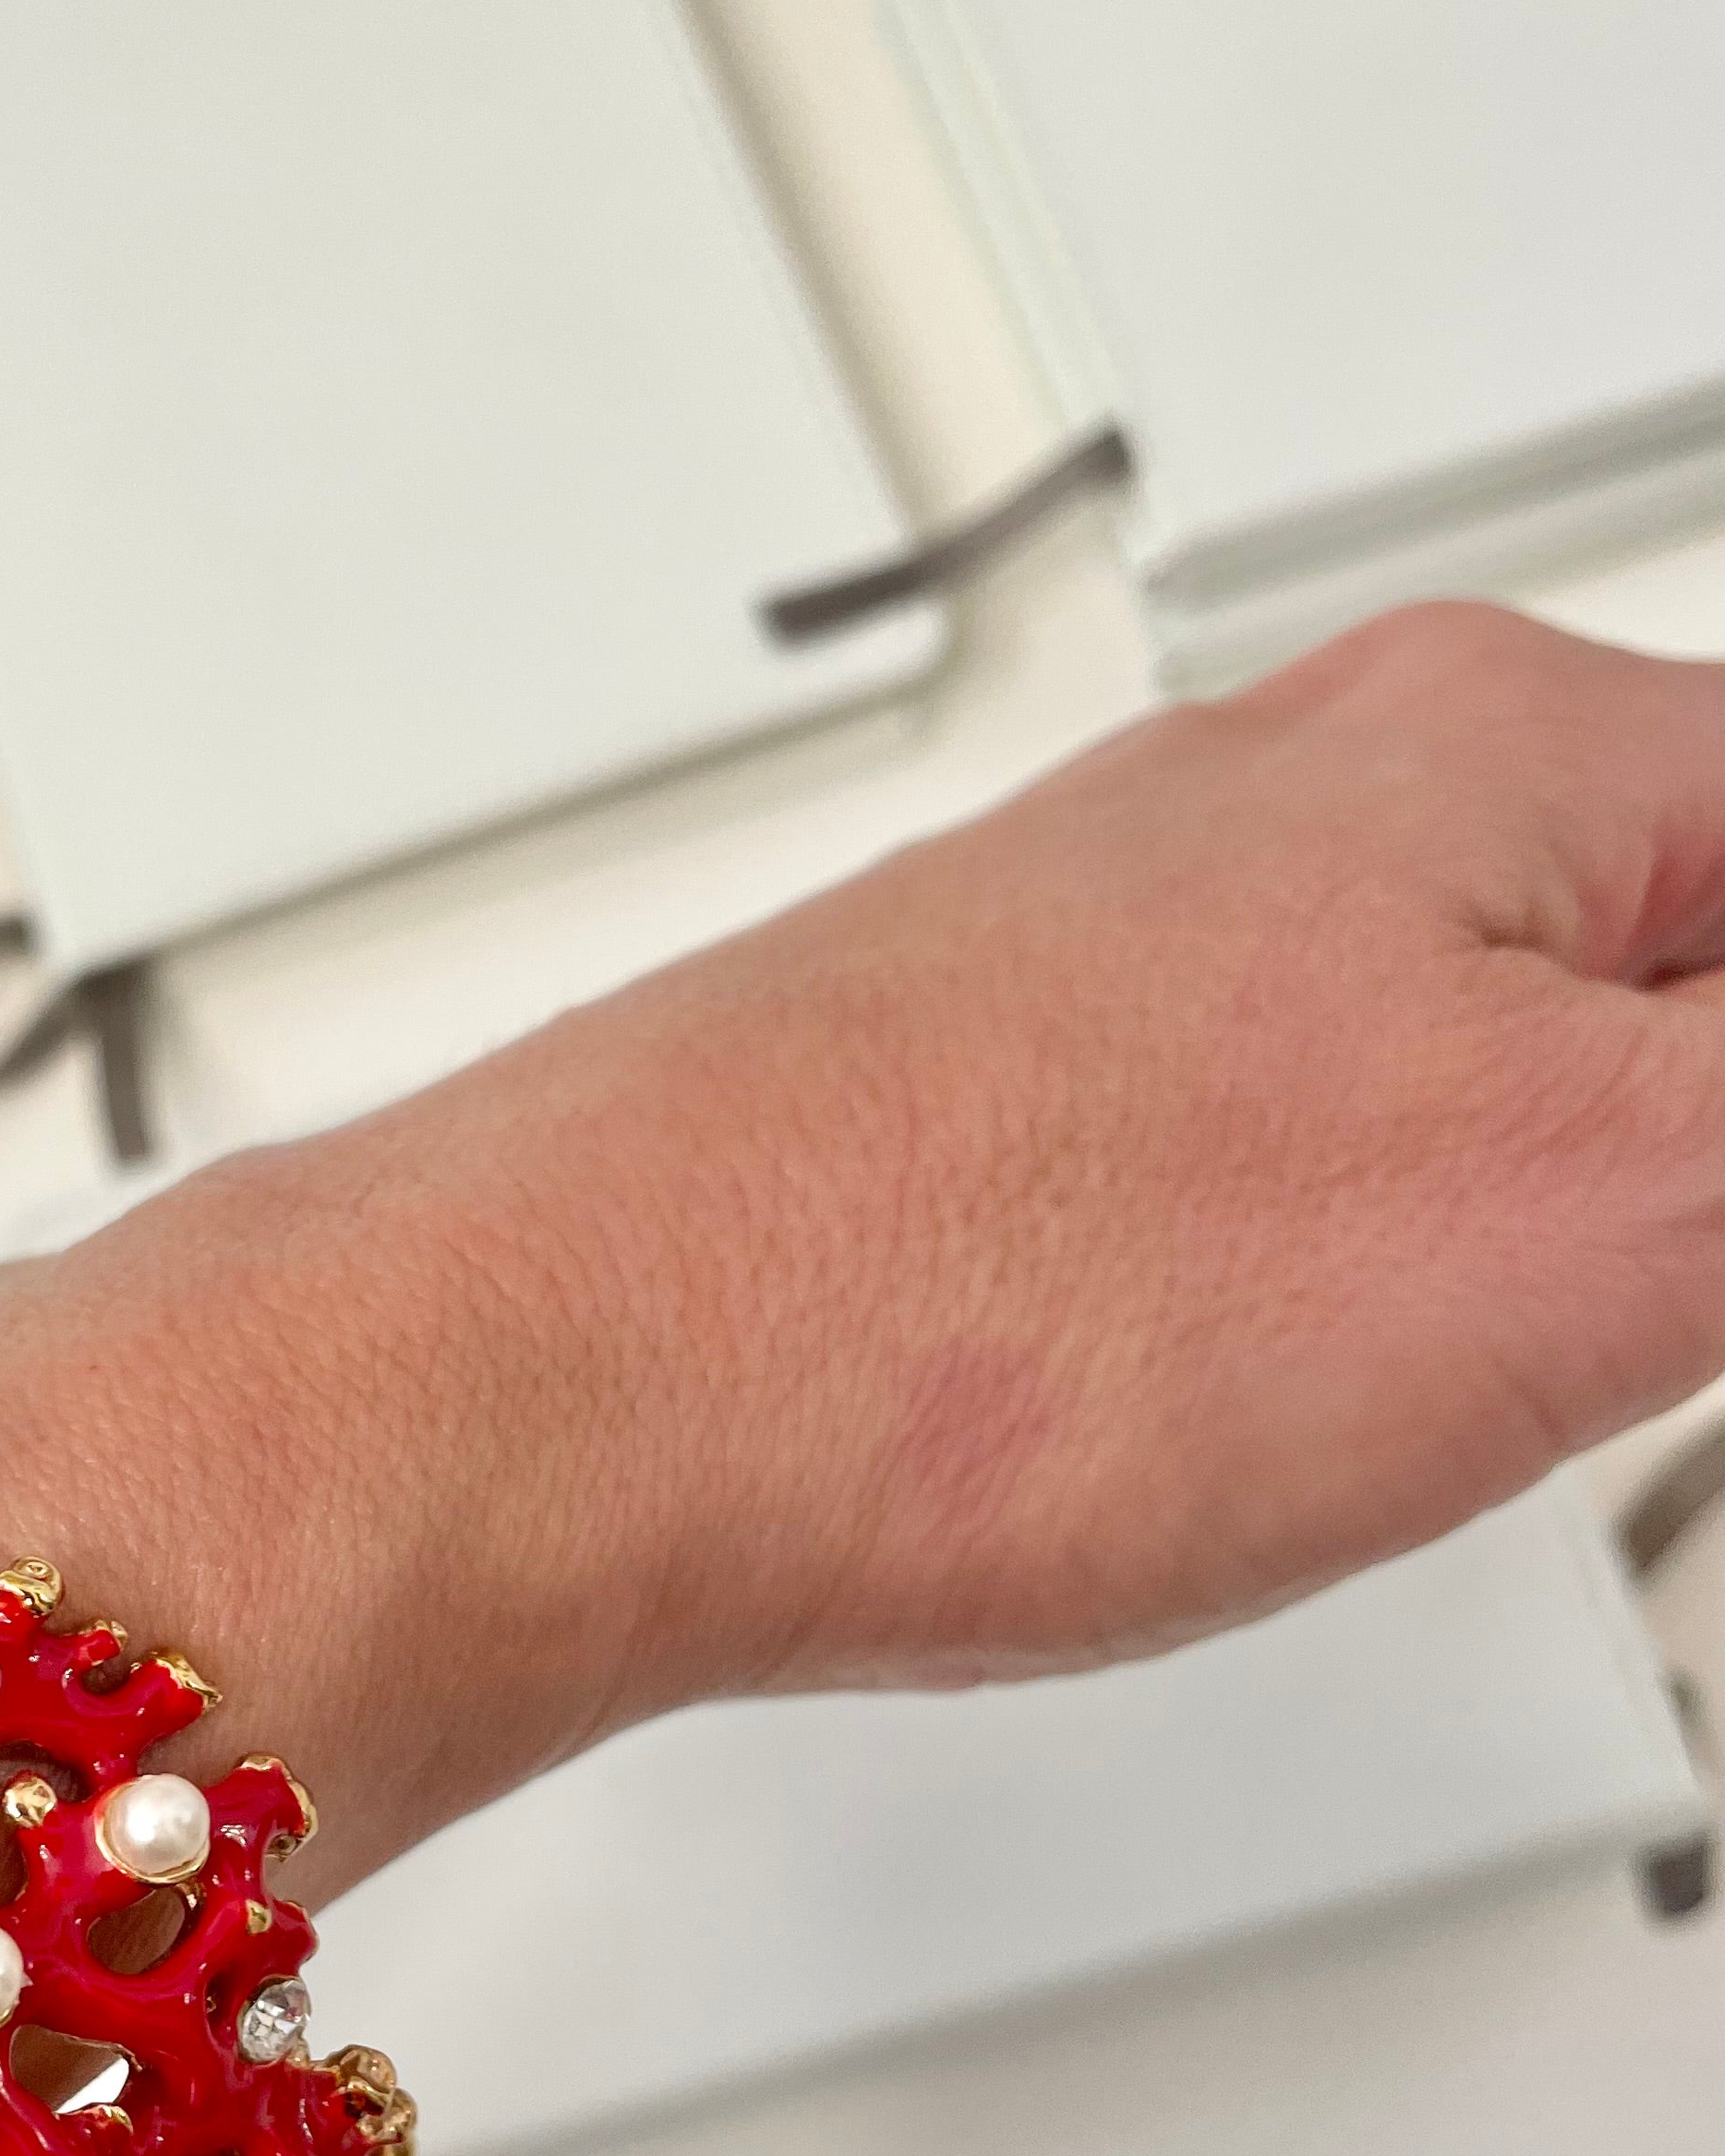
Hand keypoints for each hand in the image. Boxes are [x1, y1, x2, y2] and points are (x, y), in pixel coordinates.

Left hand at [0, 604, 1724, 1864]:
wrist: (545, 1404)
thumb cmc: (957, 1293)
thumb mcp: (1618, 1210)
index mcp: (1515, 752)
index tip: (1664, 1284)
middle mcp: (1315, 801)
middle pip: (1691, 951)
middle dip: (1683, 1189)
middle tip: (1591, 1353)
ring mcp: (1151, 951)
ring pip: (1511, 1062)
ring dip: (1574, 1230)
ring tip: (1454, 1384)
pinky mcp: (1030, 1105)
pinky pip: (1318, 1157)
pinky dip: (1386, 1279)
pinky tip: (1306, 1384)